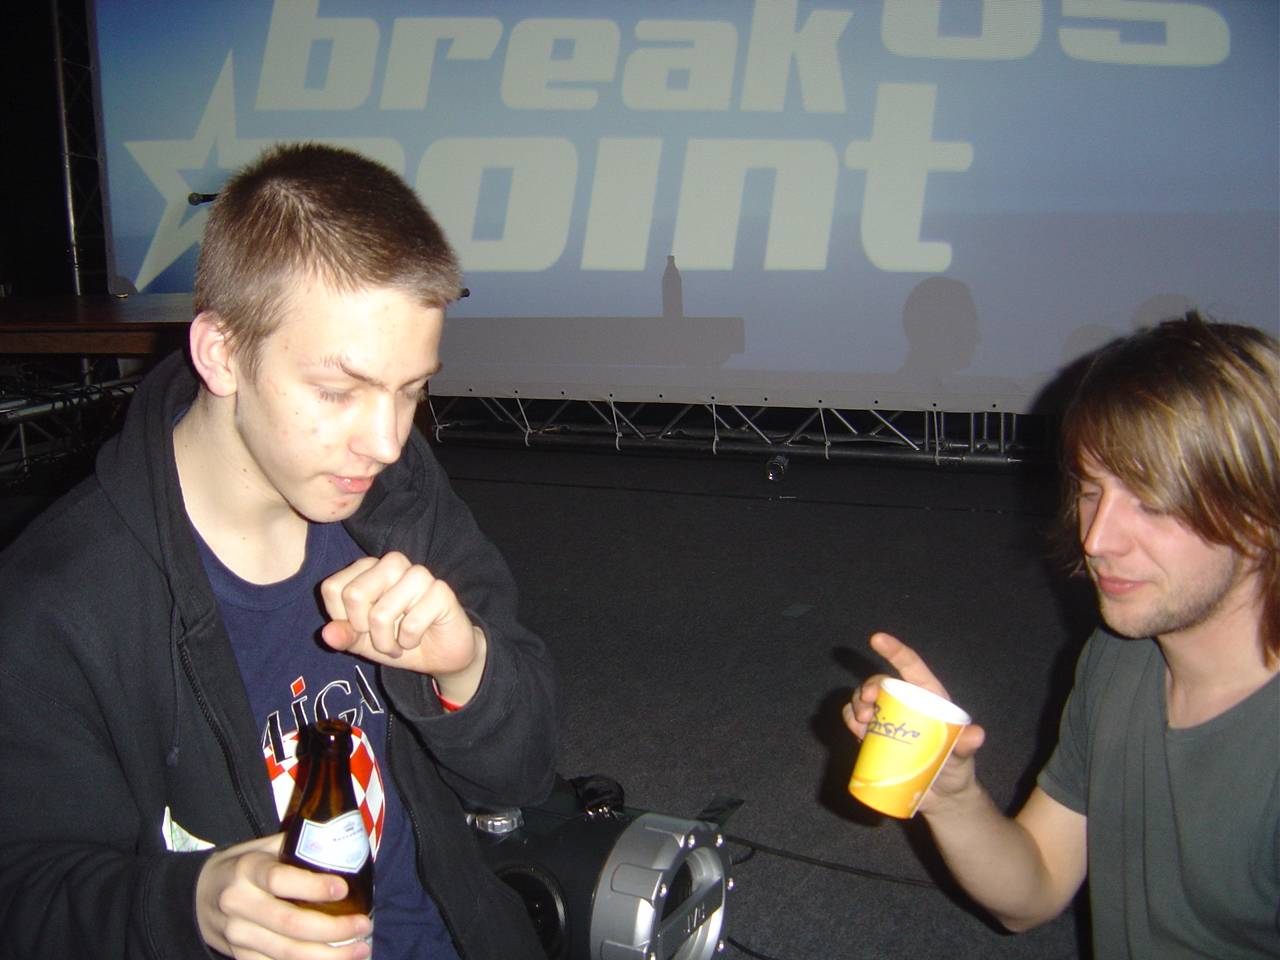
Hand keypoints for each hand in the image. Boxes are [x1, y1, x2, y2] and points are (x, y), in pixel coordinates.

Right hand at [195, 834, 371, 959]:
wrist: (197, 895)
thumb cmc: (243, 866)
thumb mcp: (263, 847)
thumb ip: (298, 847)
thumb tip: (346, 847)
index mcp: (247, 870)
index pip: (281, 879)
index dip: (314, 887)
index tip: (344, 889)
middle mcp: (239, 904)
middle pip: (290, 924)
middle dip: (333, 929)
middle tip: (364, 925)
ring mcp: (237, 936)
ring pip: (286, 952)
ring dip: (328, 955)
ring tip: (360, 949)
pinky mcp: (240, 956)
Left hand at [319, 552, 486, 704]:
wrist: (440, 654)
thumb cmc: (399, 640)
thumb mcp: (363, 642)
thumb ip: (344, 635)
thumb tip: (327, 634)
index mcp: (368, 568)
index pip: (332, 588)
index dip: (341, 619)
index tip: (360, 628)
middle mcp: (392, 564)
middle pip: (354, 595)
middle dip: (364, 631)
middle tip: (381, 638)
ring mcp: (418, 575)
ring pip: (380, 613)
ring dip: (387, 642)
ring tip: (398, 643)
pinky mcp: (441, 590)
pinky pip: (411, 623)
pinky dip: (410, 641)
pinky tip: (417, 639)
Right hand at [842, 632, 986, 809]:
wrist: (940, 798)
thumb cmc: (956, 771)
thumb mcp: (962, 759)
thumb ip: (967, 746)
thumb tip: (976, 735)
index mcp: (928, 698)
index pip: (911, 668)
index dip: (894, 651)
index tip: (876, 638)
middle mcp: (906, 704)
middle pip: (882, 683)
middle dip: (869, 687)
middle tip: (868, 704)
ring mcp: (888, 720)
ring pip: (864, 699)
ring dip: (856, 703)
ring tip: (861, 722)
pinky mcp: (874, 737)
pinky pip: (855, 720)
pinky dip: (850, 719)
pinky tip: (855, 730)